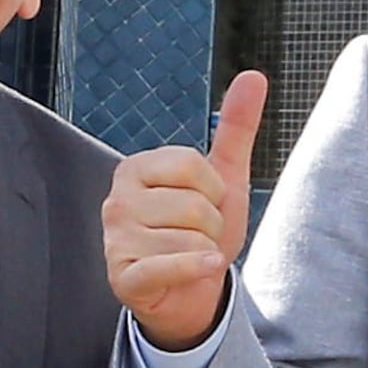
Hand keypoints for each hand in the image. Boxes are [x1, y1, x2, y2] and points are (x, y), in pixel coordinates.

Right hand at [105, 72, 266, 347]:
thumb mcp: (225, 177)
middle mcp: (116, 200)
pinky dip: (196, 269)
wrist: (192, 291)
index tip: (203, 204)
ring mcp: (115, 240)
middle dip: (210, 226)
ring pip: (189, 239)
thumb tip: (253, 75)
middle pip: (194, 205)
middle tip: (196, 236)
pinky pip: (168, 267)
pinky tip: (201, 268)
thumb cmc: (202, 230)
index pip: (194, 166)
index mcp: (136, 167)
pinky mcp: (123, 277)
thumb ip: (235, 128)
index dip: (214, 190)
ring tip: (188, 255)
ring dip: (203, 251)